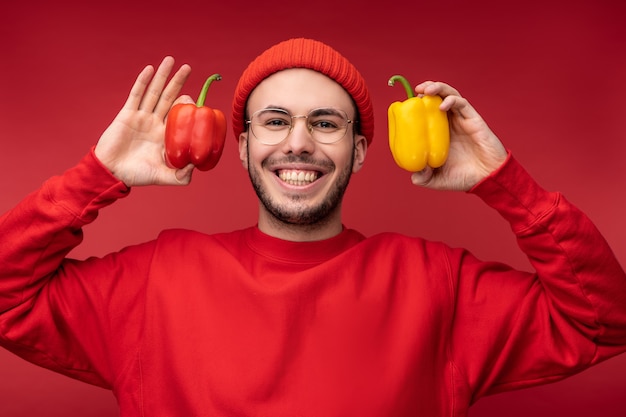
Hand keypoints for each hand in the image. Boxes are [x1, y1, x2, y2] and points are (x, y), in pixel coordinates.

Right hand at [94, 56, 194, 185]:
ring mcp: (141, 117)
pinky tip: (151, 69)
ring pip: (154, 92)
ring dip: (163, 76)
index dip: (188, 105)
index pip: (180, 115)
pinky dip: (143, 81)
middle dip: (178, 82)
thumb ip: (181, 177)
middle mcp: (155, 122)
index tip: (197, 99)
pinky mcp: (127, 114)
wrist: (112, 174)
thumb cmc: (137, 175)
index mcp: (166, 135)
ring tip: (171, 60)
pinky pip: (136, 95)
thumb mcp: (164, 177)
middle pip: (169, 97)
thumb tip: (196, 166)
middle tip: (188, 67)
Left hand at [410, 81, 507, 190]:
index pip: (426, 113)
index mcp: (439, 133)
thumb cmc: (463, 178)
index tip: (404, 105)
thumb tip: (413, 175)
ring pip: (449, 95)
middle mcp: (450, 123)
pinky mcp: (473, 119)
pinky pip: (462, 104)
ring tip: (426, 90)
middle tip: (416, 91)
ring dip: (438, 88)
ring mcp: (461, 119)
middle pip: (437, 98)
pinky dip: (451, 100)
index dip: (416, 106)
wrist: (488, 178)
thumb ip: (424, 178)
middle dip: (426, 89)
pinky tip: (442, 105)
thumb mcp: (437, 181)